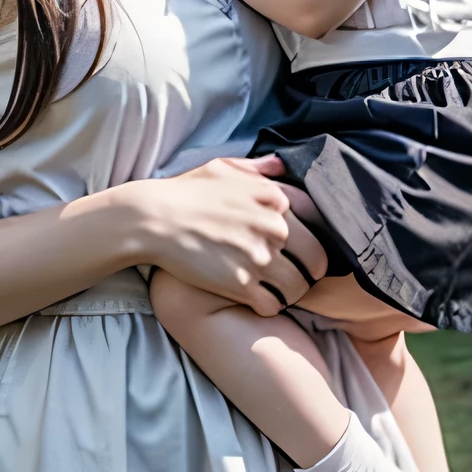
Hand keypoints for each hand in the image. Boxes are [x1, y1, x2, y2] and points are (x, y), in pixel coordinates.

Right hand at [133, 155, 327, 314]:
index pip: (318, 223)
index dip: (313, 239)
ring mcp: (258, 256)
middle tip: (297, 276)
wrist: (153, 220)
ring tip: (278, 292)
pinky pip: (273, 305)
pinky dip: (269, 306)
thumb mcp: (221, 168)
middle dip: (310, 271)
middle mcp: (273, 225)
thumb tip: (280, 164)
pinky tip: (258, 301)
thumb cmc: (185, 192)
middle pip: (316, 260)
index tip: (303, 250)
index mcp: (273, 196)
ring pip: (298, 287)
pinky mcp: (241, 284)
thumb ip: (256, 168)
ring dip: (291, 293)